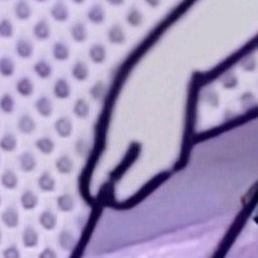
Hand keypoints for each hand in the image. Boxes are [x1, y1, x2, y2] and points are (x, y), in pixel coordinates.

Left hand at [83, 33, 196, 205]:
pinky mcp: (171, 137)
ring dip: (119, 163)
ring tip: (102, 142)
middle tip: (89, 157)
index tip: (82, 177)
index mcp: (155, 165)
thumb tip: (95, 192)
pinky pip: (146, 155)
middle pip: (130, 184)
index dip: (99, 190)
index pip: (121, 197)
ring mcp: (172, 151)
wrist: (175, 61)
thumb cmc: (143, 91)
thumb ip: (107, 163)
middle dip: (109, 177)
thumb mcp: (118, 129)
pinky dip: (130, 151)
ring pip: (138, 169)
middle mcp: (168, 165)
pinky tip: (120, 132)